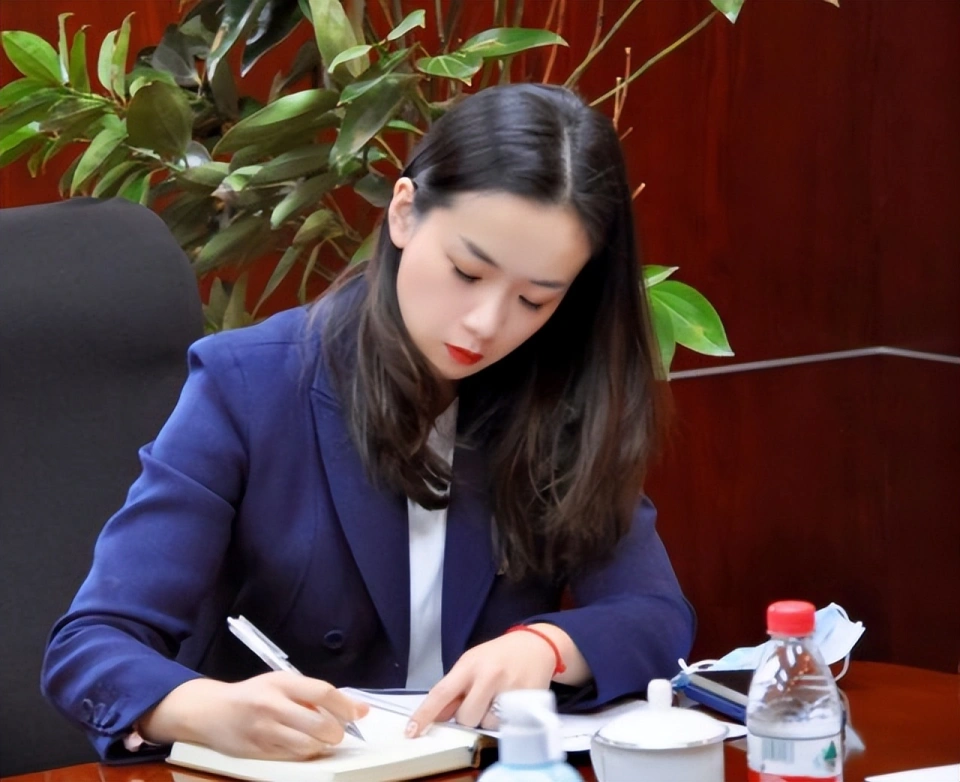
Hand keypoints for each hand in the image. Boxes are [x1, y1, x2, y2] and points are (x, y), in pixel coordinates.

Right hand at [138, 672, 368, 759]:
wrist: (211, 711)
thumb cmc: (253, 694)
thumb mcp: (281, 683)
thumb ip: (314, 694)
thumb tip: (358, 709)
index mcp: (282, 682)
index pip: (323, 693)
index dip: (346, 706)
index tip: (359, 714)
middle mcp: (273, 705)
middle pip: (320, 725)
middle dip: (336, 733)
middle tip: (337, 733)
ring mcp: (265, 730)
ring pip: (308, 746)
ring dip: (322, 747)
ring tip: (320, 740)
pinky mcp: (258, 752)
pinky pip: (293, 757)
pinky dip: (305, 755)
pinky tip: (303, 747)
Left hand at [406, 629, 556, 736]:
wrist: (535, 645)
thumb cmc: (498, 656)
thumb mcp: (471, 663)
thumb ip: (453, 688)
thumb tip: (436, 716)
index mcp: (469, 664)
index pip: (441, 693)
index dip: (424, 714)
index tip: (411, 731)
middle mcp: (489, 675)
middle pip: (466, 717)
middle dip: (468, 715)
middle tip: (479, 700)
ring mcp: (510, 688)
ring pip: (487, 723)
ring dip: (489, 717)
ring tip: (498, 698)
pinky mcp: (528, 700)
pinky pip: (507, 724)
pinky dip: (505, 719)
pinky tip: (510, 701)